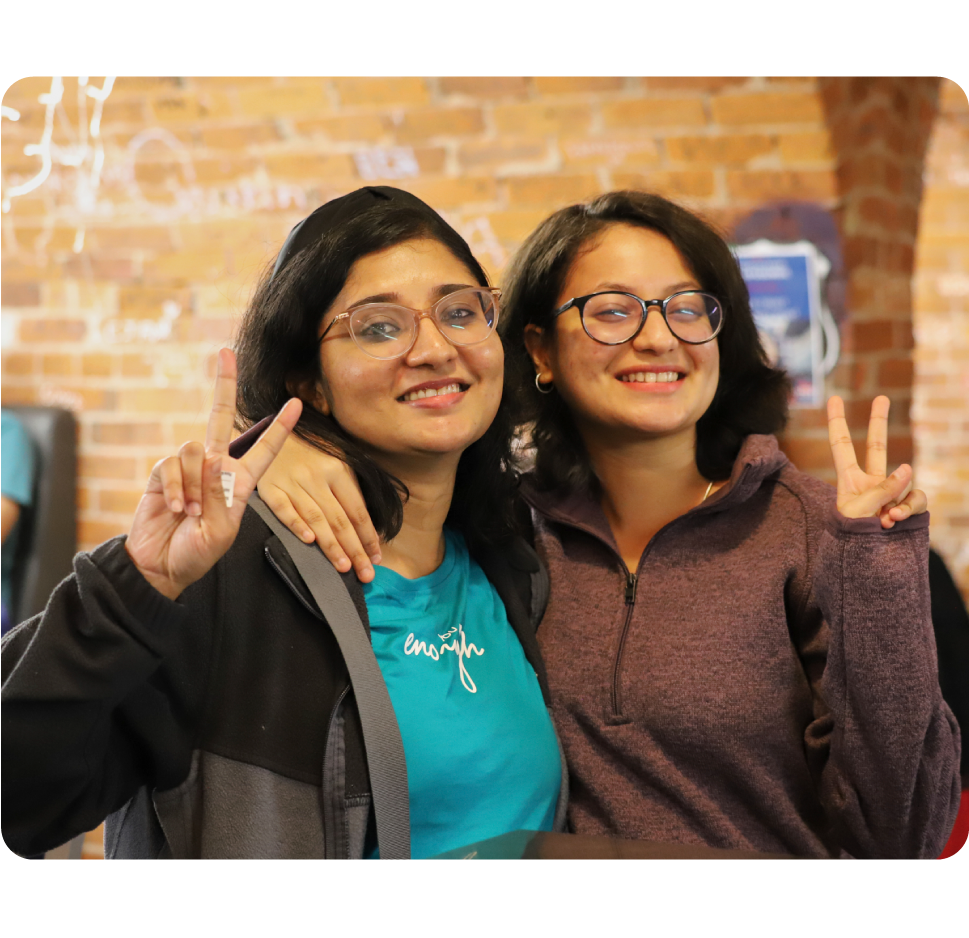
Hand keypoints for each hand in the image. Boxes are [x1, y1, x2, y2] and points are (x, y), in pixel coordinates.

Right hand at [125, 349, 301, 599]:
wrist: (160, 565)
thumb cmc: (197, 553)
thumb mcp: (221, 531)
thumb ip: (221, 496)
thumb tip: (212, 459)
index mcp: (241, 482)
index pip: (264, 449)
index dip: (280, 428)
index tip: (296, 404)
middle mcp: (216, 468)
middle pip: (221, 418)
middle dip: (224, 384)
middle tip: (227, 353)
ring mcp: (190, 468)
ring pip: (196, 449)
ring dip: (196, 484)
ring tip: (192, 512)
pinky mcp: (165, 472)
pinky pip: (173, 465)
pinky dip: (178, 488)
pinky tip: (177, 509)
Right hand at [256, 434, 380, 582]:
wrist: (277, 431)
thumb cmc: (313, 451)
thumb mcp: (339, 460)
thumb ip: (352, 490)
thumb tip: (369, 528)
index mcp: (338, 469)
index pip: (357, 511)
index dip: (368, 536)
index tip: (376, 558)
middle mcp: (317, 477)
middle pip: (339, 520)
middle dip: (355, 550)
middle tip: (365, 574)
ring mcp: (292, 482)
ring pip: (315, 519)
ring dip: (331, 546)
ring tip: (344, 567)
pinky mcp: (269, 488)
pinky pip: (283, 509)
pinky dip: (296, 525)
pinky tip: (309, 541)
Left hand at [826, 395, 927, 528]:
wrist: (866, 567)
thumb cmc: (851, 541)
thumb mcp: (857, 512)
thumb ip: (882, 489)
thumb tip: (907, 468)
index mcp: (848, 480)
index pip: (842, 445)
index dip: (838, 422)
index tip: (834, 398)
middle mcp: (871, 483)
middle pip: (877, 446)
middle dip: (879, 421)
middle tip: (881, 396)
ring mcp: (892, 494)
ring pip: (905, 482)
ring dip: (898, 500)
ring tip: (885, 520)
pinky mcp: (909, 507)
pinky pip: (918, 499)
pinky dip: (911, 508)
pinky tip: (897, 521)